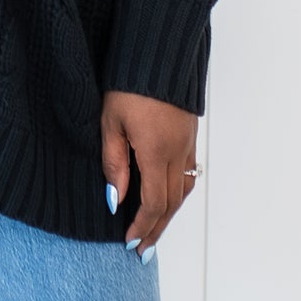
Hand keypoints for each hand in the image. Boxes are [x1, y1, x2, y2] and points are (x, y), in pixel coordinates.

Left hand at [100, 91, 198, 258]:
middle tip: (144, 249)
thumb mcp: (110, 122)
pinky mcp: (190, 134)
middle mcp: (178, 151)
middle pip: (172, 202)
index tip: (130, 241)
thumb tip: (116, 199)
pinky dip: (178, 192)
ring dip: (170, 213)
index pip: (154, 202)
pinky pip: (188, 171)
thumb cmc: (129, 82)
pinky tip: (167, 197)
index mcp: (157, 151)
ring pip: (184, 189)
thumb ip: (114, 163)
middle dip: (157, 228)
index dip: (143, 225)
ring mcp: (188, 142)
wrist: (157, 52)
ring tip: (155, 229)